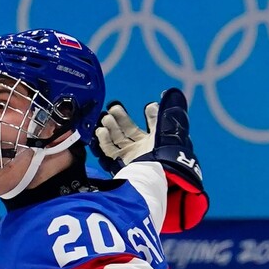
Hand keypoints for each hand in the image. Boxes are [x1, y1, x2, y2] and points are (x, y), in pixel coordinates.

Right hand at [91, 88, 208, 231]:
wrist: (155, 175)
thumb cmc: (164, 152)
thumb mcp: (168, 129)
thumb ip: (165, 112)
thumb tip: (168, 93)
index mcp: (158, 140)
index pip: (153, 124)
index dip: (151, 114)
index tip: (148, 106)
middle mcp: (144, 148)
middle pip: (129, 129)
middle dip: (121, 118)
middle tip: (112, 108)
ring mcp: (130, 156)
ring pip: (117, 138)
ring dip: (110, 127)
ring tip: (105, 118)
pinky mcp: (119, 164)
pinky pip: (109, 150)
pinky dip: (103, 140)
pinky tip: (100, 131)